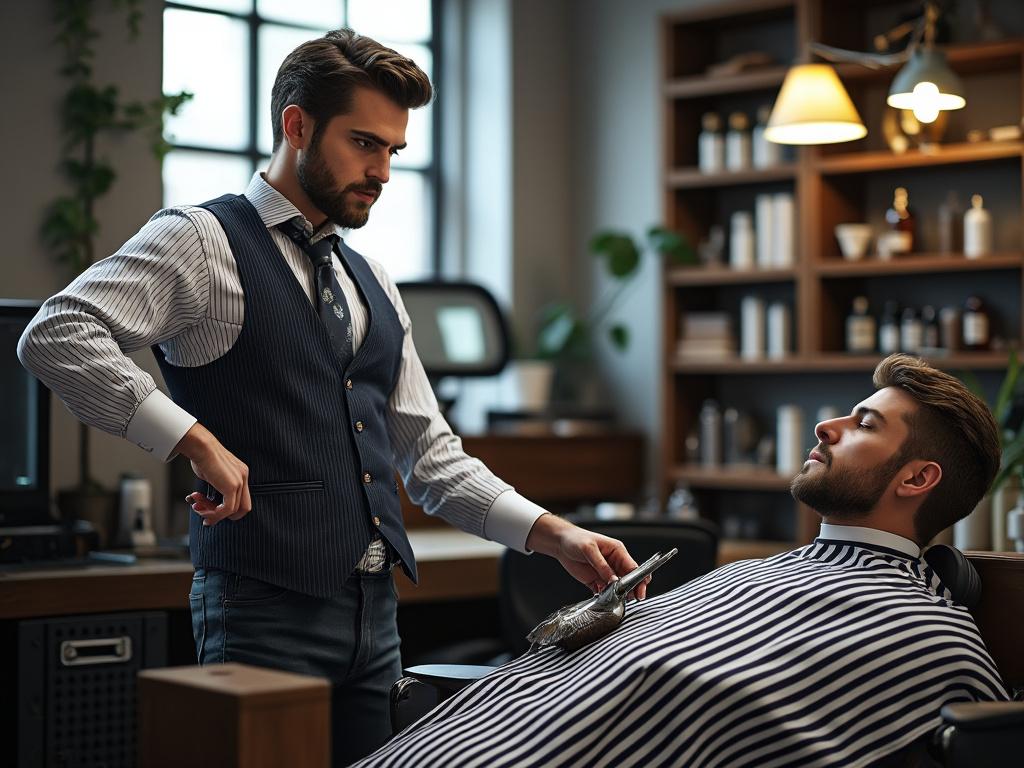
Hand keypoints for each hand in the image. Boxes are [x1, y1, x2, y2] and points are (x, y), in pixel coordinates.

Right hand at [174, 423, 251, 525]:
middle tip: (206, 517)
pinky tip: (201, 509)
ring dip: (213, 514)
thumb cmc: (201, 457)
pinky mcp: (232, 486)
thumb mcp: (212, 474)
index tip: (211, 512)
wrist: (200, 447)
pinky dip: (214, 513)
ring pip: (232, 511)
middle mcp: (243, 477)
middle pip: (243, 509)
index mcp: (241, 474)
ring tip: (197, 509)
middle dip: (223, 516)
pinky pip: (227, 509)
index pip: (242, 499)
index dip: (228, 510)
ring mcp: (240, 481)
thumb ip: (216, 487)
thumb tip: (207, 503)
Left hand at [525, 513, 647, 599]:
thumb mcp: (589, 550)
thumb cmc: (576, 540)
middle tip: (633, 599)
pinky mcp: (596, 581)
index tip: (641, 590)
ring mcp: (605, 573)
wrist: (560, 543)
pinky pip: (605, 592)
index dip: (640, 579)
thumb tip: (614, 581)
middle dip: (633, 589)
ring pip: (618, 588)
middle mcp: (614, 563)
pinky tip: (605, 600)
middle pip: (629, 579)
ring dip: (619, 595)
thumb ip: (602, 566)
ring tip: (618, 601)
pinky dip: (606, 598)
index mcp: (617, 551)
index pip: (633, 567)